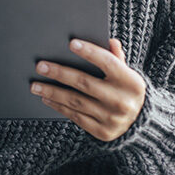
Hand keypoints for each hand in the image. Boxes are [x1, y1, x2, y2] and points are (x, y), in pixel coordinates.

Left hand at [30, 38, 145, 141]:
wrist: (140, 123)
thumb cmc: (126, 90)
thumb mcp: (127, 73)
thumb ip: (116, 58)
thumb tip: (110, 42)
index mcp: (131, 82)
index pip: (108, 63)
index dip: (90, 52)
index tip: (71, 43)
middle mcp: (122, 101)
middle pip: (85, 83)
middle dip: (60, 73)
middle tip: (40, 66)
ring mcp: (112, 118)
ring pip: (76, 102)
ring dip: (52, 92)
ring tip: (35, 84)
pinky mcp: (102, 132)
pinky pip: (76, 117)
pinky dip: (59, 106)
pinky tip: (46, 97)